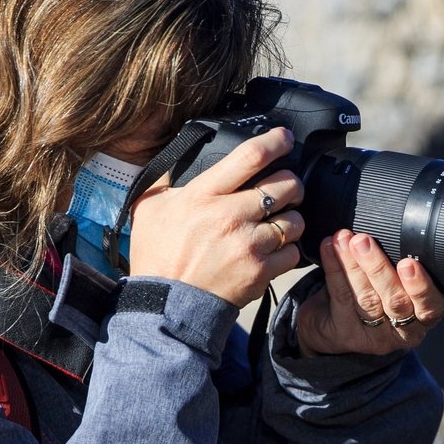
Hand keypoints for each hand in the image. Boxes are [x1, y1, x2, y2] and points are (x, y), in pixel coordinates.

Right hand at [127, 127, 306, 306]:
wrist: (166, 305)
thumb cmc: (157, 256)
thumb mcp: (149, 207)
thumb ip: (167, 179)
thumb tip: (181, 155)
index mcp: (203, 195)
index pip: (250, 156)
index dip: (275, 141)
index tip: (285, 138)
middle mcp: (230, 216)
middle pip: (284, 185)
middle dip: (292, 183)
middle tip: (287, 187)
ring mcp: (248, 245)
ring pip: (294, 220)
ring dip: (292, 218)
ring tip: (280, 222)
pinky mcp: (260, 271)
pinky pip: (292, 252)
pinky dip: (288, 250)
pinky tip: (275, 250)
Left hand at [295, 230, 443, 355]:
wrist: (332, 326)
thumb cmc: (373, 295)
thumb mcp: (394, 284)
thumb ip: (399, 264)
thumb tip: (393, 222)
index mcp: (423, 318)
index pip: (430, 307)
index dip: (421, 286)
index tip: (409, 263)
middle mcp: (403, 332)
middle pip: (394, 300)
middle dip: (378, 267)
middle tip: (363, 241)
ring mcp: (373, 337)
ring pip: (366, 298)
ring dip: (353, 265)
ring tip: (343, 239)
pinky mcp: (345, 335)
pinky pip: (341, 297)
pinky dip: (334, 268)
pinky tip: (329, 248)